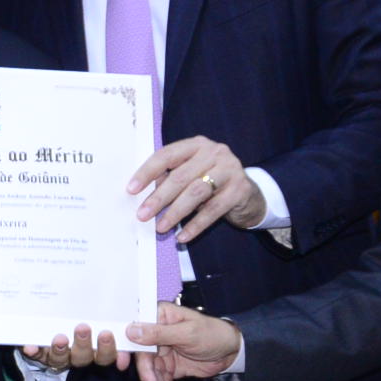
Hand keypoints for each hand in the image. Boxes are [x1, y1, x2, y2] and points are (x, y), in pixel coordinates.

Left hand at [22, 323, 122, 371]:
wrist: (54, 328)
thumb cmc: (82, 322)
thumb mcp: (98, 322)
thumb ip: (113, 324)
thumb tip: (126, 326)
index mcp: (94, 351)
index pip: (105, 356)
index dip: (107, 349)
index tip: (106, 334)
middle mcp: (77, 357)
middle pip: (83, 358)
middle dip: (84, 344)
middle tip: (83, 328)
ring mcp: (58, 357)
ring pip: (61, 359)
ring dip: (60, 349)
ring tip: (60, 338)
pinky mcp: (40, 354)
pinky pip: (37, 355)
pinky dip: (34, 351)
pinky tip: (30, 346)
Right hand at [123, 302, 243, 380]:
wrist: (233, 351)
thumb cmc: (213, 333)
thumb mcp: (187, 333)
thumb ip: (159, 333)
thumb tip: (131, 330)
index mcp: (158, 318)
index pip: (135, 332)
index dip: (127, 348)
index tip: (121, 364)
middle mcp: (156, 335)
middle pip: (143, 358)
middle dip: (149, 377)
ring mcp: (162, 353)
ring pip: (152, 374)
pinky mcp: (170, 367)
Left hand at [129, 135, 268, 242]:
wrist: (248, 194)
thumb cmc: (211, 182)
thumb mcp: (191, 174)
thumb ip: (170, 178)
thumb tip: (143, 194)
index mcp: (196, 144)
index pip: (166, 155)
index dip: (147, 172)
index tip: (131, 190)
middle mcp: (215, 152)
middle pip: (181, 176)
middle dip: (159, 198)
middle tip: (143, 215)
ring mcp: (230, 169)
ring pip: (196, 192)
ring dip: (175, 212)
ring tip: (161, 227)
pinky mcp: (240, 189)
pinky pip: (213, 210)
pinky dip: (196, 225)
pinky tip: (183, 236)